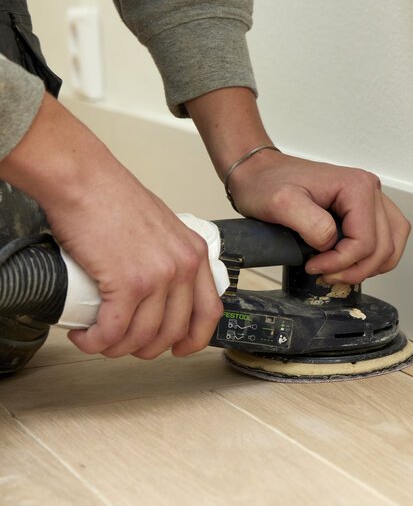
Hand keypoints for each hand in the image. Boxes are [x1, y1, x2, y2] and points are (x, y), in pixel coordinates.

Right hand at [0, 95, 222, 358]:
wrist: (85, 181)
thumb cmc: (112, 198)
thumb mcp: (161, 228)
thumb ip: (167, 256)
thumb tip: (157, 289)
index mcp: (195, 253)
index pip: (210, 310)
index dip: (194, 339)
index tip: (178, 348)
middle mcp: (184, 266)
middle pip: (174, 331)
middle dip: (146, 348)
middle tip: (123, 343)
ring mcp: (159, 276)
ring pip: (143, 336)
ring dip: (116, 347)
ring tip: (97, 338)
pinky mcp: (128, 283)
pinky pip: (114, 331)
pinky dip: (96, 341)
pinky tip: (85, 336)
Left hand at [225, 149, 409, 283]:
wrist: (261, 172)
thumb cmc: (268, 183)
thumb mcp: (282, 203)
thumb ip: (311, 224)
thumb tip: (332, 244)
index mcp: (357, 187)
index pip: (366, 241)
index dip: (341, 263)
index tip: (313, 267)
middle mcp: (371, 190)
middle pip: (383, 246)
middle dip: (355, 269)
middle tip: (326, 275)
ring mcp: (372, 199)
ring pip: (392, 245)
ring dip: (370, 266)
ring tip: (340, 272)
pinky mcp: (367, 208)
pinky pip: (388, 238)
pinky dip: (374, 257)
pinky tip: (352, 263)